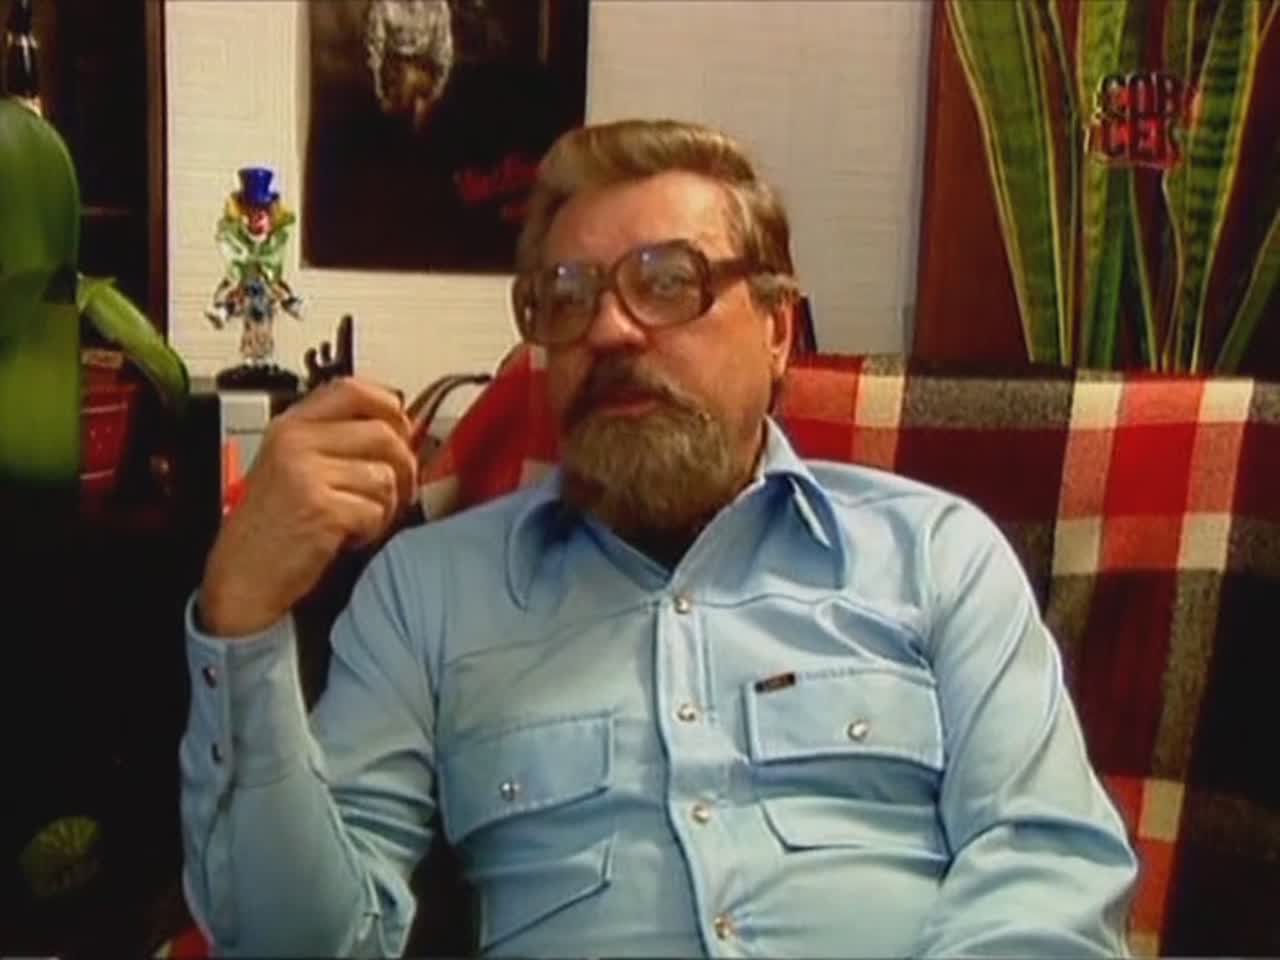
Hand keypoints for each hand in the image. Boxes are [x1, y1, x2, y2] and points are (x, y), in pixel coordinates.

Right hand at [197, 377, 420, 638]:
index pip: (352, 390)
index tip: (401, 426)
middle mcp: (296, 443)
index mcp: (289, 426)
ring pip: (384, 475)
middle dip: (402, 464)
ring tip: (360, 519)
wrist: (241, 578)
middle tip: (397, 488)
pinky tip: (350, 536)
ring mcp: (307, 474)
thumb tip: (396, 429)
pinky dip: (373, 529)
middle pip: (382, 432)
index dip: (387, 405)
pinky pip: (377, 510)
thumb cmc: (269, 529)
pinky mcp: (322, 509)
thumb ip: (333, 442)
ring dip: (385, 504)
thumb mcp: (290, 468)